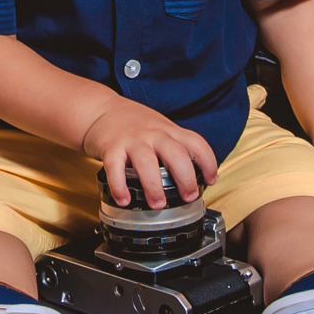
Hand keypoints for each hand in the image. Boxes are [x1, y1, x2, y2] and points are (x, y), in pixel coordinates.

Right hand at [80, 99, 218, 209]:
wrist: (101, 109)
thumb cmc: (133, 123)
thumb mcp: (161, 128)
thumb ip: (175, 146)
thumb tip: (195, 175)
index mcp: (169, 131)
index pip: (196, 143)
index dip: (208, 162)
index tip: (211, 179)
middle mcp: (153, 134)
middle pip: (176, 154)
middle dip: (186, 178)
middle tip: (188, 196)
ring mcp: (132, 140)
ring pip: (147, 163)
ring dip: (154, 187)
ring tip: (158, 204)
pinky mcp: (111, 147)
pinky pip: (115, 168)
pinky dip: (119, 186)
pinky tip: (124, 199)